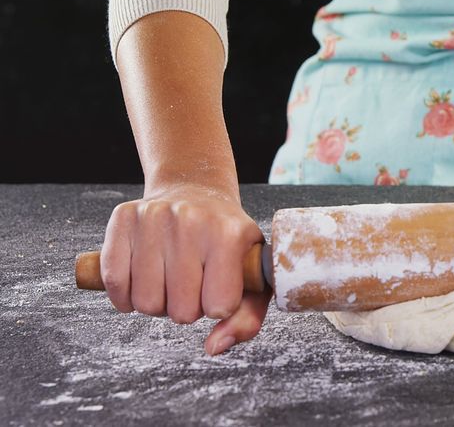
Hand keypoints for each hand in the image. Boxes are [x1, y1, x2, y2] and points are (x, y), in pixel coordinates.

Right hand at [99, 182, 271, 354]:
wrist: (196, 193)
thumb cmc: (228, 244)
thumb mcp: (252, 276)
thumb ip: (246, 320)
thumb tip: (213, 348)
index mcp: (230, 233)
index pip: (219, 307)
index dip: (218, 307)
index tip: (219, 289)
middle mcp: (192, 221)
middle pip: (180, 311)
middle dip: (186, 309)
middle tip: (192, 286)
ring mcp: (154, 216)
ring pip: (145, 303)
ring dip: (157, 303)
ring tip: (169, 281)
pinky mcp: (124, 217)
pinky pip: (114, 282)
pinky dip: (125, 296)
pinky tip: (141, 282)